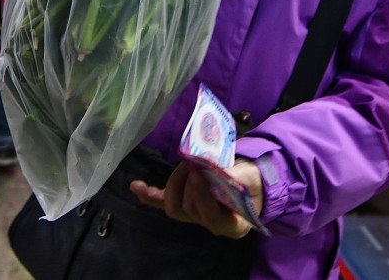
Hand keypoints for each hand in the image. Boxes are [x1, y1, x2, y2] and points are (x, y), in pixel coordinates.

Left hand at [129, 159, 263, 239]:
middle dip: (188, 184)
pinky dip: (149, 195)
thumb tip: (211, 169)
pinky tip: (136, 186)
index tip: (200, 173)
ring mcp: (194, 216)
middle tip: (195, 163)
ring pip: (174, 206)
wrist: (250, 180)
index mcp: (232, 225)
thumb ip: (235, 178)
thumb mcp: (251, 179)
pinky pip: (162, 203)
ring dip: (175, 182)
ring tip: (186, 163)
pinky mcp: (182, 203)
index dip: (202, 195)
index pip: (211, 218)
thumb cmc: (252, 180)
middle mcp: (210, 224)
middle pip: (189, 210)